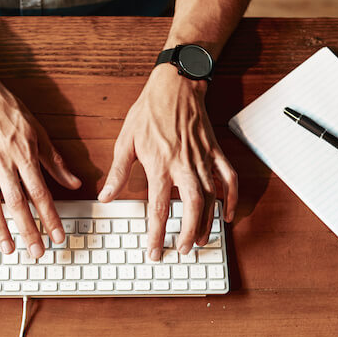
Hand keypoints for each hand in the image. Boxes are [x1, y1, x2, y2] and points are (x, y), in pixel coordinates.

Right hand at [0, 71, 80, 256]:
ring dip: (1, 230)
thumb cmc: (7, 110)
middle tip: (37, 252)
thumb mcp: (38, 132)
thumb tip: (74, 182)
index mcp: (24, 156)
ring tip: (9, 249)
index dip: (51, 217)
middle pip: (18, 205)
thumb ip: (55, 161)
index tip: (58, 236)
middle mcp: (3, 165)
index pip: (41, 194)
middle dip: (29, 231)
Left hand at [98, 66, 237, 258]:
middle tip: (184, 250)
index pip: (159, 207)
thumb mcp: (125, 141)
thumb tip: (105, 197)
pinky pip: (230, 179)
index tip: (155, 251)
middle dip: (190, 233)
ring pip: (212, 198)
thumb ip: (117, 173)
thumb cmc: (149, 111)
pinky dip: (232, 199)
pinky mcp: (216, 152)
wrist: (176, 85)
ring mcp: (203, 159)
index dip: (157, 233)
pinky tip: (228, 214)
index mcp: (160, 164)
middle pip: (193, 207)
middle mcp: (184, 165)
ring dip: (209, 222)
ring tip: (202, 240)